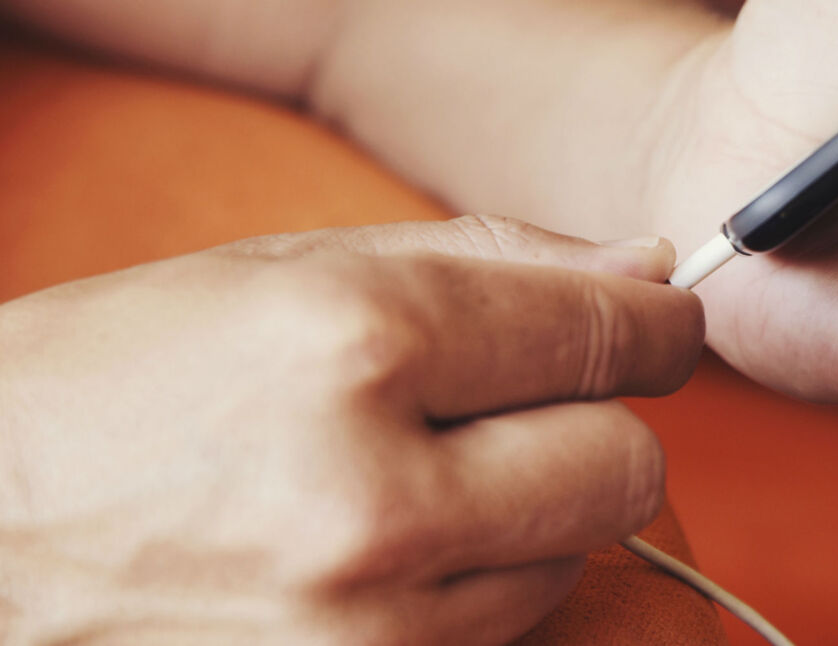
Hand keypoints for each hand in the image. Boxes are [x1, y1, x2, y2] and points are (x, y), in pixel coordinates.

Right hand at [0, 216, 702, 644]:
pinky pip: (507, 631)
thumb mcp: (286, 274)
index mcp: (353, 346)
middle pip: (623, 467)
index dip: (656, 326)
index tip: (665, 324)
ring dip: (530, 510)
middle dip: (596, 425)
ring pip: (574, 558)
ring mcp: (369, 632)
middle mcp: (372, 501)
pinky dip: (482, 583)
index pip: (602, 338)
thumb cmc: (119, 384)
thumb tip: (642, 271)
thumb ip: (488, 261)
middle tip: (520, 405)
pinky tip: (391, 550)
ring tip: (412, 479)